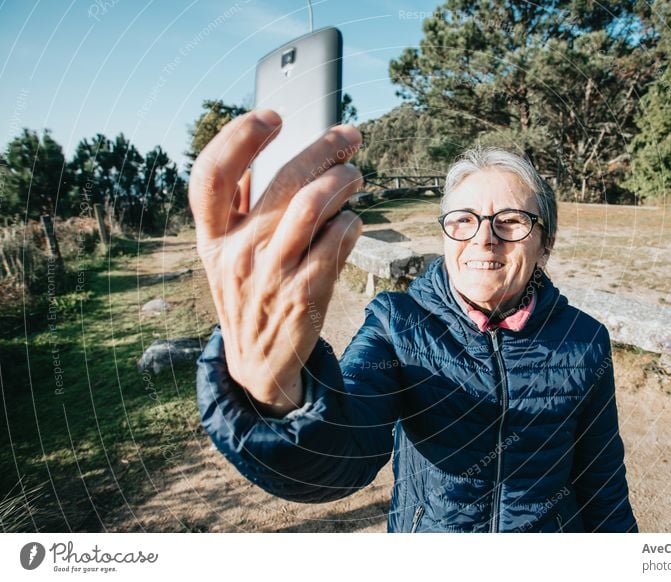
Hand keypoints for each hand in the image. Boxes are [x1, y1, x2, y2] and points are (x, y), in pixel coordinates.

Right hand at [189, 110, 362, 414]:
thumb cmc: (249, 296)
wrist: (259, 366)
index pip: (211, 177)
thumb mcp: (226, 257)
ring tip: (356, 176)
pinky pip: (336, 241)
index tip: (271, 117)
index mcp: (213, 239)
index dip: (237, 138)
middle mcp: (238, 254)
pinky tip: (352, 222)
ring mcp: (272, 275)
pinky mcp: (305, 294)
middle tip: (348, 136)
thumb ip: (235, 210)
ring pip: (312, 205)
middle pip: (281, 181)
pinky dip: (350, 223)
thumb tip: (253, 156)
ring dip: (342, 181)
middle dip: (322, 148)